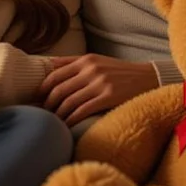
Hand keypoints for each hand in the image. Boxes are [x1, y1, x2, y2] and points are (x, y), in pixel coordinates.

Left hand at [40, 54, 159, 125]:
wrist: (148, 78)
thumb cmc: (119, 72)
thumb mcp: (97, 61)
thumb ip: (74, 62)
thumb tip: (48, 66)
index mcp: (86, 60)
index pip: (55, 74)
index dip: (42, 89)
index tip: (36, 99)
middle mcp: (91, 70)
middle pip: (59, 89)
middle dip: (47, 104)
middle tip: (43, 114)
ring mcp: (100, 83)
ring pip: (68, 101)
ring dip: (58, 114)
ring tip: (54, 121)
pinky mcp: (108, 97)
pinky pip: (82, 110)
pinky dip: (71, 119)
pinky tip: (67, 125)